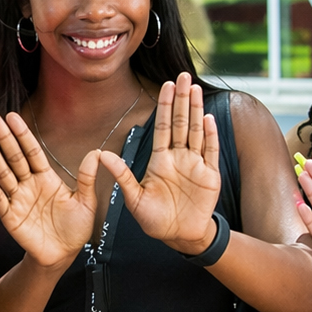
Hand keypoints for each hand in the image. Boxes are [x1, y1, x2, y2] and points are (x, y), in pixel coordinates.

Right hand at [0, 112, 100, 269]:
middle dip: (4, 138)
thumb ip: (87, 178)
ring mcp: (18, 199)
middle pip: (15, 157)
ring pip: (4, 173)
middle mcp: (29, 184)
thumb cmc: (75, 228)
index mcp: (46, 177)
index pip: (31, 152)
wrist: (64, 254)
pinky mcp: (10, 216)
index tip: (13, 117)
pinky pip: (0, 197)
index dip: (23, 135)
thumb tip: (96, 153)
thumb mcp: (86, 202)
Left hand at [102, 73, 220, 254]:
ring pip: (196, 132)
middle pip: (181, 123)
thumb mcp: (133, 199)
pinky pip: (210, 152)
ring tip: (195, 89)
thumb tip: (101, 155)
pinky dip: (210, 135)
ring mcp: (195, 165)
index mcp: (160, 160)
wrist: (179, 236)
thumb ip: (121, 176)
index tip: (165, 85)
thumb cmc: (155, 219)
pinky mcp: (210, 176)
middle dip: (181, 99)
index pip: (163, 127)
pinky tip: (207, 118)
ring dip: (196, 110)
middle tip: (183, 75)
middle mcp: (178, 158)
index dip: (165, 106)